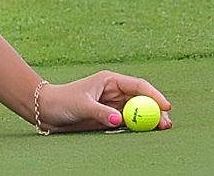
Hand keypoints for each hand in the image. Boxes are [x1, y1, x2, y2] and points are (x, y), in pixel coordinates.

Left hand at [36, 71, 172, 132]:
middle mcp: (115, 92)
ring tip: (161, 129)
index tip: (166, 106)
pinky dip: (139, 127)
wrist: (47, 111)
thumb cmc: (62, 101)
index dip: (154, 95)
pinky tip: (146, 132)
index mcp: (109, 81)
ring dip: (149, 120)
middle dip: (155, 110)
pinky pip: (129, 123)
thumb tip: (118, 120)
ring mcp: (114, 106)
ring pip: (138, 112)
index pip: (138, 86)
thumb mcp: (81, 105)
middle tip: (166, 123)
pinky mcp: (110, 118)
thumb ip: (100, 112)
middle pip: (142, 100)